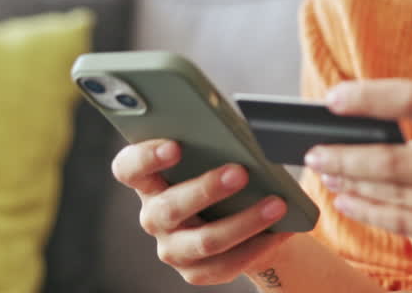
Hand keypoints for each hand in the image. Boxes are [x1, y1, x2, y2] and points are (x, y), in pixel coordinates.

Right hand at [111, 139, 292, 286]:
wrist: (238, 214)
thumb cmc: (223, 170)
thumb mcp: (215, 155)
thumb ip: (216, 145)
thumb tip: (245, 140)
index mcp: (149, 181)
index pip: (128, 168)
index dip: (146, 157)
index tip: (175, 145)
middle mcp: (154, 216)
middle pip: (170, 207)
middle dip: (207, 189)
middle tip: (241, 172)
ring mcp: (172, 248)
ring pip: (204, 241)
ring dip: (244, 222)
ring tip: (277, 204)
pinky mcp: (195, 272)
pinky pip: (225, 264)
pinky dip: (258, 245)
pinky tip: (282, 230)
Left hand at [302, 80, 411, 288]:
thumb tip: (373, 132)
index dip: (368, 97)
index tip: (334, 97)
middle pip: (392, 159)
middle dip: (344, 156)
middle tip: (313, 150)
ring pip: (393, 195)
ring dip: (350, 185)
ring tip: (324, 174)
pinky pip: (406, 223)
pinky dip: (370, 212)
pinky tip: (349, 202)